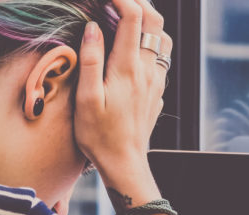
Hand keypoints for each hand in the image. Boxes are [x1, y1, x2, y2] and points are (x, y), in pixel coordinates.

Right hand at [74, 0, 170, 171]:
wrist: (125, 163)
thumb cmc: (100, 135)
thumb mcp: (86, 98)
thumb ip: (91, 60)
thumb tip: (92, 27)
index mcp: (128, 68)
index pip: (133, 18)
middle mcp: (148, 70)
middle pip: (154, 21)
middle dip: (138, 1)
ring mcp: (156, 80)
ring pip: (162, 37)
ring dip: (148, 20)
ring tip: (128, 14)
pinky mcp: (158, 91)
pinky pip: (161, 56)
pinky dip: (150, 40)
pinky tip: (135, 45)